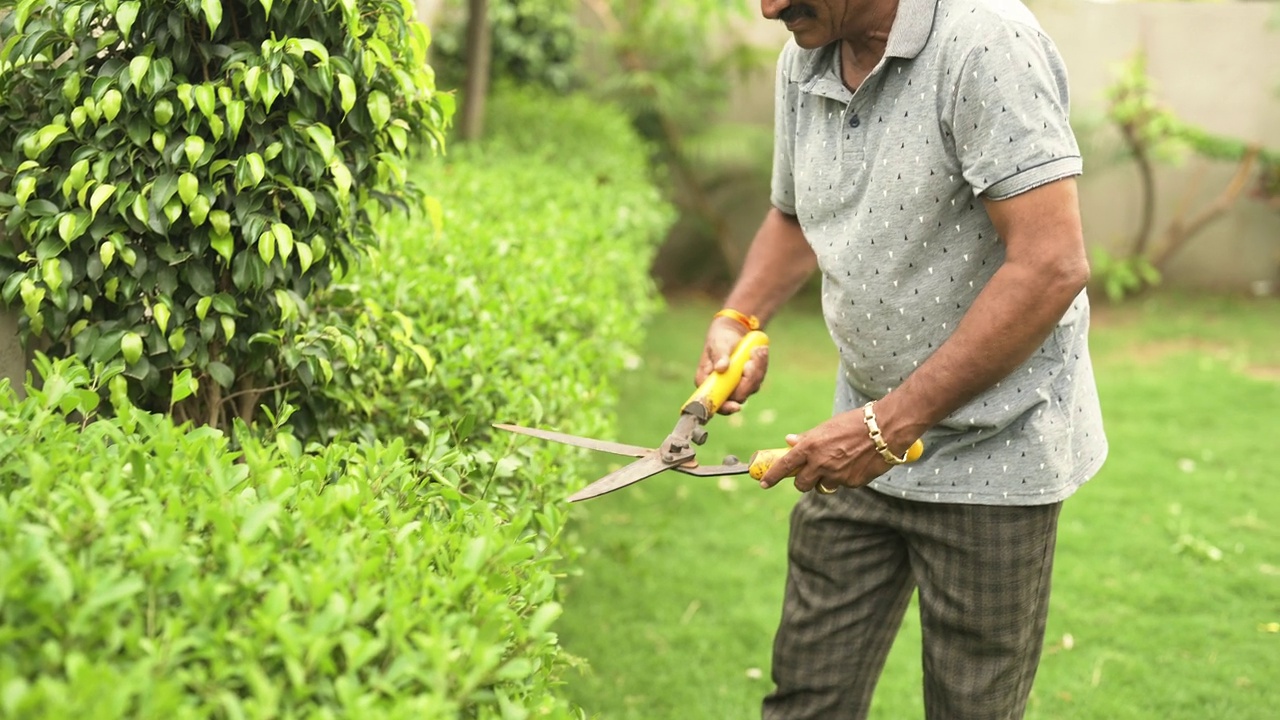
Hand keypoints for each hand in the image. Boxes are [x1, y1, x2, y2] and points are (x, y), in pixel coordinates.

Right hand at [695, 317, 768, 413]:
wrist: (732, 331)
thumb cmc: (720, 338)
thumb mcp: (717, 344)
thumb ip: (719, 356)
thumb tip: (721, 368)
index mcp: (707, 382)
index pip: (714, 402)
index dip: (725, 407)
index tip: (735, 406)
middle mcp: (722, 387)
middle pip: (738, 397)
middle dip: (748, 380)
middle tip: (750, 361)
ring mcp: (737, 385)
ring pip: (752, 387)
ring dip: (757, 369)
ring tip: (756, 349)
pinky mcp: (749, 380)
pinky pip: (759, 377)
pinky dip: (761, 364)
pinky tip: (760, 350)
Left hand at [758, 411, 891, 492]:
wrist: (885, 429)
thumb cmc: (855, 422)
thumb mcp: (827, 427)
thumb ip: (807, 438)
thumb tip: (789, 441)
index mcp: (811, 446)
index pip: (785, 465)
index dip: (772, 476)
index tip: (764, 483)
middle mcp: (821, 463)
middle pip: (801, 484)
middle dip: (803, 482)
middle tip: (808, 474)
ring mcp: (836, 475)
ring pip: (822, 486)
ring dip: (824, 480)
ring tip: (838, 464)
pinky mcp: (852, 483)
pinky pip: (842, 484)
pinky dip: (844, 477)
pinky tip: (855, 463)